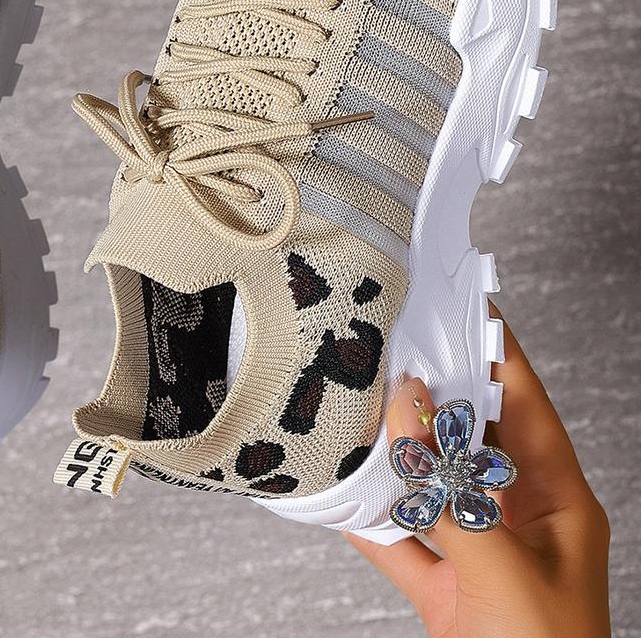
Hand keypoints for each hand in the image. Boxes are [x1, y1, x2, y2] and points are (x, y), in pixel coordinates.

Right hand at [348, 303, 610, 637]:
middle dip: (428, 393)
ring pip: (425, 481)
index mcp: (558, 503)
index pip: (524, 403)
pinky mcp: (440, 588)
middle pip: (467, 436)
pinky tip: (332, 488)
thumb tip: (413, 408)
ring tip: (352, 405)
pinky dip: (363, 513)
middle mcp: (516, 518)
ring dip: (387, 450)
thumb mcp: (504, 570)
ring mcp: (476, 552)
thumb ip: (453, 489)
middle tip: (388, 344)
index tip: (458, 303)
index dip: (495, 349)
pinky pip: (394, 535)